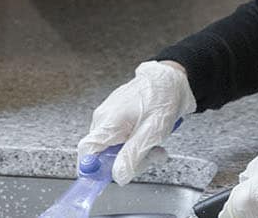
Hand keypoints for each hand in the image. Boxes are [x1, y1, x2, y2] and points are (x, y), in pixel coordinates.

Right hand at [77, 60, 195, 184]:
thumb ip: (133, 155)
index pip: (86, 151)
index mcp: (107, 122)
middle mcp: (103, 119)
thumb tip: (117, 176)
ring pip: (116, 149)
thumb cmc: (162, 98)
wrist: (170, 78)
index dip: (92, 169)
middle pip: (104, 154)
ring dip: (137, 153)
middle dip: (128, 161)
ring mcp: (110, 117)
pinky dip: (137, 143)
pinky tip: (151, 136)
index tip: (106, 179)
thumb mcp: (152, 132)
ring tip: (157, 144)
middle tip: (152, 156)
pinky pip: (122, 139)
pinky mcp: (118, 117)